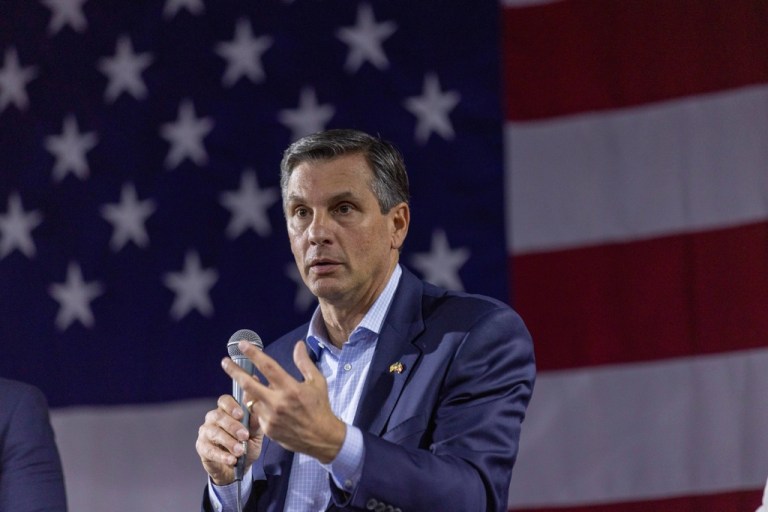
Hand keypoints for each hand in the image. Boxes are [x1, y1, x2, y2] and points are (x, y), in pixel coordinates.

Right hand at [195, 394, 263, 485]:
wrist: (237, 467)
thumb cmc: (246, 445)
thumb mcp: (255, 434)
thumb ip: (255, 423)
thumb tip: (259, 410)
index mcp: (227, 410)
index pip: (225, 401)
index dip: (231, 406)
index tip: (241, 415)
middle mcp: (213, 418)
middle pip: (219, 416)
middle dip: (232, 426)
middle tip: (244, 435)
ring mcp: (205, 432)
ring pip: (214, 432)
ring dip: (228, 442)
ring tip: (240, 451)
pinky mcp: (201, 447)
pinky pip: (210, 450)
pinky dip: (222, 455)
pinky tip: (232, 460)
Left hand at [221, 340, 345, 463]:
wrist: (322, 437)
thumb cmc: (320, 406)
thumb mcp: (317, 382)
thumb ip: (304, 363)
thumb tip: (298, 345)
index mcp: (290, 388)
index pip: (267, 367)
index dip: (253, 354)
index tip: (242, 344)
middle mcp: (277, 403)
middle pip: (248, 384)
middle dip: (234, 371)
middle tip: (225, 362)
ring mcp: (270, 417)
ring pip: (250, 399)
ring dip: (247, 389)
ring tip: (247, 381)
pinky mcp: (268, 429)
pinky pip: (256, 413)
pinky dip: (257, 405)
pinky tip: (263, 402)